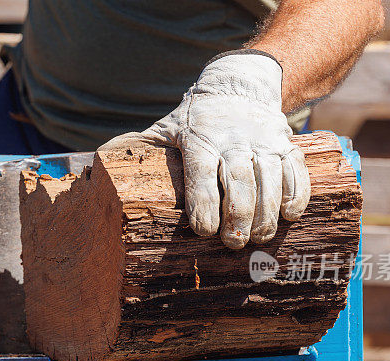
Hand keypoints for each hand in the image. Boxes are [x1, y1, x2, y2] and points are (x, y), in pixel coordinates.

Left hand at [99, 51, 309, 249]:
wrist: (239, 86)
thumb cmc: (193, 120)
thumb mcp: (163, 129)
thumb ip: (138, 150)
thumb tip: (94, 169)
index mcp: (197, 139)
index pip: (201, 174)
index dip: (204, 204)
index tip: (204, 232)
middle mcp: (232, 140)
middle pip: (239, 181)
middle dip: (238, 216)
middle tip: (233, 244)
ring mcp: (261, 141)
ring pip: (269, 179)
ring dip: (267, 213)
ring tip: (259, 239)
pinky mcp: (284, 144)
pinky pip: (295, 170)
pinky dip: (295, 195)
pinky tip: (290, 217)